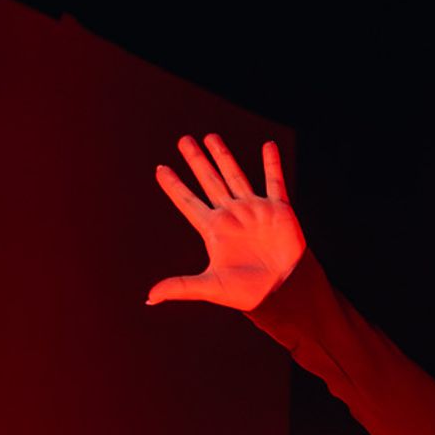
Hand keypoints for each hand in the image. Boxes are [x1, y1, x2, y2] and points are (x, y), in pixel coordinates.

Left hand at [144, 134, 303, 312]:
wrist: (284, 293)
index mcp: (214, 230)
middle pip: (209, 181)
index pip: (188, 202)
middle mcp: (231, 216)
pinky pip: (275, 182)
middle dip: (196, 160)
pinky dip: (272, 164)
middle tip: (184, 140)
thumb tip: (150, 298)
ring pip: (235, 176)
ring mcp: (254, 210)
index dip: (173, 186)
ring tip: (210, 136)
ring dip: (223, 155)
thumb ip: (181, 287)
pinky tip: (268, 145)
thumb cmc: (248, 293)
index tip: (159, 169)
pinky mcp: (278, 210)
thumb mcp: (211, 287)